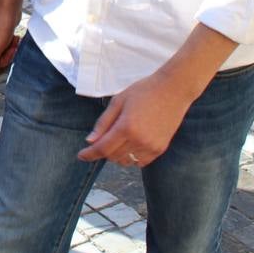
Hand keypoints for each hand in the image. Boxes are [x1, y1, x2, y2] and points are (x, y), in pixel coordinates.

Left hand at [77, 71, 196, 166]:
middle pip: (113, 157)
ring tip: (119, 139)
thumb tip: (90, 141)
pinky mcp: (160, 149)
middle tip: (104, 137)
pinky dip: (132, 157)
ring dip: (117, 155)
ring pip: (126, 161)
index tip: (81, 156)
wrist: (173, 90)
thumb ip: (103, 123)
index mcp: (126, 127)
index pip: (103, 148)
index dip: (90, 154)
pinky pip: (140, 162)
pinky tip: (131, 145)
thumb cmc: (143, 91)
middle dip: (104, 150)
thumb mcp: (118, 101)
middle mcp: (139, 141)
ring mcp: (151, 147)